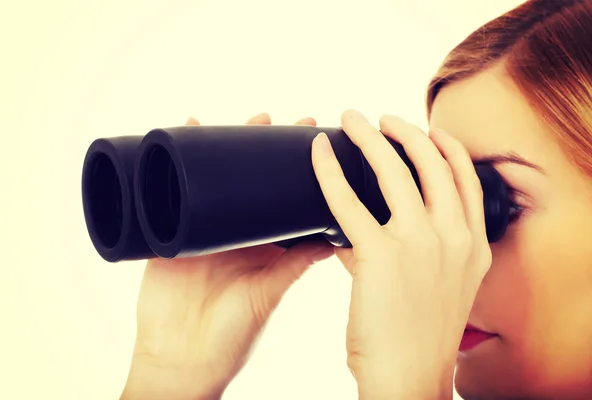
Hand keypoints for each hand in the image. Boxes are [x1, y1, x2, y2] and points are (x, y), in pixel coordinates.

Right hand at [121, 113, 334, 399]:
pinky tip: (184, 132)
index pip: (280, 194)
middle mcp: (235, 231)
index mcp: (262, 243)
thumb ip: (297, 264)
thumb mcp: (270, 291)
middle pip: (246, 179)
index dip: (294, 166)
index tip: (313, 136)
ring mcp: (200, 228)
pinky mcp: (168, 231)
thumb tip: (338, 235)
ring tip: (239, 117)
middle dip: (260, 146)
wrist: (184, 358)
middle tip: (279, 118)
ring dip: (223, 146)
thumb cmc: (234, 334)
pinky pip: (168, 189)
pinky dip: (173, 161)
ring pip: (211, 178)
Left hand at [311, 110, 491, 398]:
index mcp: (473, 245)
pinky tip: (319, 153)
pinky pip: (348, 201)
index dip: (446, 146)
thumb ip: (410, 250)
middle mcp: (455, 237)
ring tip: (352, 120)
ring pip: (395, 170)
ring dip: (371, 137)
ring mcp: (421, 242)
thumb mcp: (436, 287)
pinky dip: (329, 172)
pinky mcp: (381, 254)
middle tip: (381, 118)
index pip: (466, 178)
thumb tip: (355, 231)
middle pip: (433, 162)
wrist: (409, 376)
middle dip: (406, 130)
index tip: (427, 129)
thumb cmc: (417, 336)